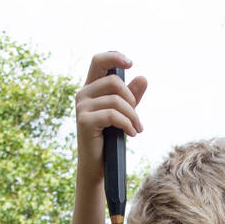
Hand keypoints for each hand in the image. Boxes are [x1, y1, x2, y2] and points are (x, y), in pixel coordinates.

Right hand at [76, 50, 146, 174]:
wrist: (97, 167)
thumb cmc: (109, 140)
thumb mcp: (123, 114)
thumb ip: (132, 97)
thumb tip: (143, 77)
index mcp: (90, 88)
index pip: (98, 61)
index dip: (114, 56)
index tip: (131, 63)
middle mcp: (83, 94)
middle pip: (114, 81)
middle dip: (132, 99)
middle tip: (138, 119)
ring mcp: (82, 107)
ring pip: (116, 100)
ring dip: (132, 116)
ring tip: (137, 129)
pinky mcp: (85, 121)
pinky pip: (113, 115)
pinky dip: (127, 124)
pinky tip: (132, 134)